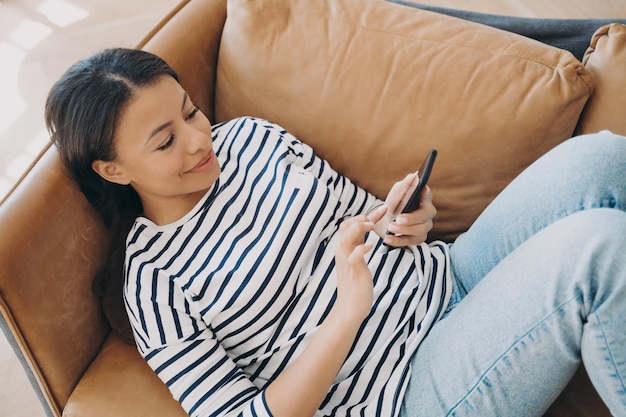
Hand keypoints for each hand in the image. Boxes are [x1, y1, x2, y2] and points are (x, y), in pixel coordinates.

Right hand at [334, 205, 385, 321]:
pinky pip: (354, 255)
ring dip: (359, 228)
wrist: (350, 307)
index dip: (366, 216)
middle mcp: (342, 252)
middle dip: (363, 217)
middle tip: (382, 213)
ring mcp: (346, 260)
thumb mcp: (356, 262)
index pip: (350, 225)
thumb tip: (363, 238)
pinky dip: (362, 248)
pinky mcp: (353, 270)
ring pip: (346, 236)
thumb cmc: (356, 286)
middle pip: (346, 226)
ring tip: (373, 227)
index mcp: (344, 249)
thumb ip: (357, 248)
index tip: (382, 210)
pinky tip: (371, 246)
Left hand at [383, 173, 436, 246]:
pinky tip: (388, 238)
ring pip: (419, 230)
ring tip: (391, 227)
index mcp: (424, 199)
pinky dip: (397, 241)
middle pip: (424, 216)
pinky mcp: (417, 239)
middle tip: (398, 219)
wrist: (386, 222)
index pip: (427, 195)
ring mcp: (424, 227)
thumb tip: (414, 176)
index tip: (422, 190)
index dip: (426, 193)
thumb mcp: (397, 193)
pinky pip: (409, 242)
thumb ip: (405, 186)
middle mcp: (427, 214)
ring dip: (404, 230)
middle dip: (411, 218)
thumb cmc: (395, 204)